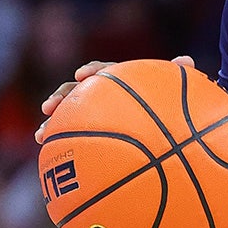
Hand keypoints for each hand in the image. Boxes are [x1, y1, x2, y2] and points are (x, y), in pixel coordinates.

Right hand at [34, 56, 195, 142]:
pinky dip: (65, 151)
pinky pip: (77, 143)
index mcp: (123, 82)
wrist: (174, 134)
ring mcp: (97, 117)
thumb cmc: (179, 112)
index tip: (84, 76)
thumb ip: (183, 81)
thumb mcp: (185, 98)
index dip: (92, 71)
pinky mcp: (95, 138)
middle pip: (78, 92)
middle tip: (48, 108)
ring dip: (53, 124)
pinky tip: (54, 167)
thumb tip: (186, 61)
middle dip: (62, 97)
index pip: (104, 71)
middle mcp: (105, 97)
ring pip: (70, 117)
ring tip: (41, 137)